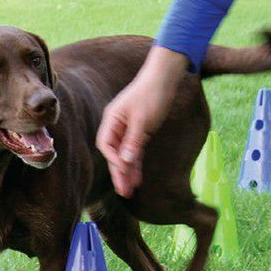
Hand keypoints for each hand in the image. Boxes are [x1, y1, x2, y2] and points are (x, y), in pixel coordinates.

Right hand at [96, 46, 187, 197]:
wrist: (164, 78)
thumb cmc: (151, 94)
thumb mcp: (143, 120)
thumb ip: (134, 141)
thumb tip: (126, 162)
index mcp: (112, 120)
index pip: (106, 145)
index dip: (114, 160)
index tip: (124, 170)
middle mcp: (116, 126)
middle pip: (114, 154)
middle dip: (119, 173)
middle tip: (123, 192)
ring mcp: (127, 130)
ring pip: (125, 156)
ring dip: (128, 173)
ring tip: (130, 191)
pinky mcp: (139, 132)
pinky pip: (135, 152)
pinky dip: (136, 165)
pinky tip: (138, 179)